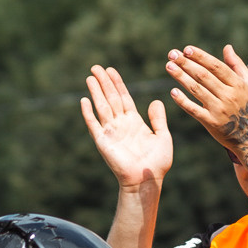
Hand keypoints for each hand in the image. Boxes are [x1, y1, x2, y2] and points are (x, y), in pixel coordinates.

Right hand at [80, 66, 171, 191]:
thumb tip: (156, 101)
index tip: (111, 70)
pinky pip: (93, 124)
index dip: (117, 83)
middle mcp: (121, 124)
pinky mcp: (103, 142)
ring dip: (96, 92)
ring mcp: (111, 132)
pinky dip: (88, 113)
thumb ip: (158, 119)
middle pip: (111, 98)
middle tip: (96, 67)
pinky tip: (84, 100)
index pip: (124, 97)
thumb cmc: (157, 163)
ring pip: (102, 107)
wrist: (146, 181)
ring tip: (90, 77)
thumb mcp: (163, 137)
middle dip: (104, 82)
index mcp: (134, 122)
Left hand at [163, 44, 247, 156]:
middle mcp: (228, 96)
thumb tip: (227, 47)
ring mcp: (219, 110)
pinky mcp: (211, 123)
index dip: (201, 57)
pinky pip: (194, 110)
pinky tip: (173, 91)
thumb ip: (237, 65)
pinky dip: (183, 101)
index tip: (187, 49)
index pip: (216, 67)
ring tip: (169, 66)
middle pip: (204, 76)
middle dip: (186, 63)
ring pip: (197, 90)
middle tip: (172, 54)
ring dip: (181, 77)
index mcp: (238, 84)